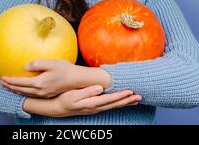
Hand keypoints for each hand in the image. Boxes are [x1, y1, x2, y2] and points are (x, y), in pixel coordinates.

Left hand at [0, 59, 80, 97]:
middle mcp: (40, 90)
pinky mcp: (47, 94)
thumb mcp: (51, 63)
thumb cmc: (65, 69)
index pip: (20, 83)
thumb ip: (37, 63)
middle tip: (1, 83)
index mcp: (39, 83)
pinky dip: (24, 91)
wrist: (76, 79)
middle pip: (21, 90)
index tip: (2, 78)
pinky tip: (23, 88)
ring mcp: (44, 94)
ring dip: (16, 90)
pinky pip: (31, 94)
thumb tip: (25, 66)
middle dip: (10, 86)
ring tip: (9, 86)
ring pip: (26, 93)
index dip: (10, 81)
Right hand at [23, 85, 141, 117]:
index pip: (110, 99)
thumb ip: (87, 92)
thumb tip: (99, 88)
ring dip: (125, 103)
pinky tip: (124, 101)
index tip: (130, 91)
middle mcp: (96, 107)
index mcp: (92, 103)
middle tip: (139, 96)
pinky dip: (119, 104)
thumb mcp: (73, 95)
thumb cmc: (65, 99)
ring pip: (114, 106)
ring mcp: (96, 109)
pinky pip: (110, 106)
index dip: (120, 95)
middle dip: (127, 100)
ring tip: (136, 99)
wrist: (59, 108)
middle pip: (115, 104)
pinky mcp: (95, 108)